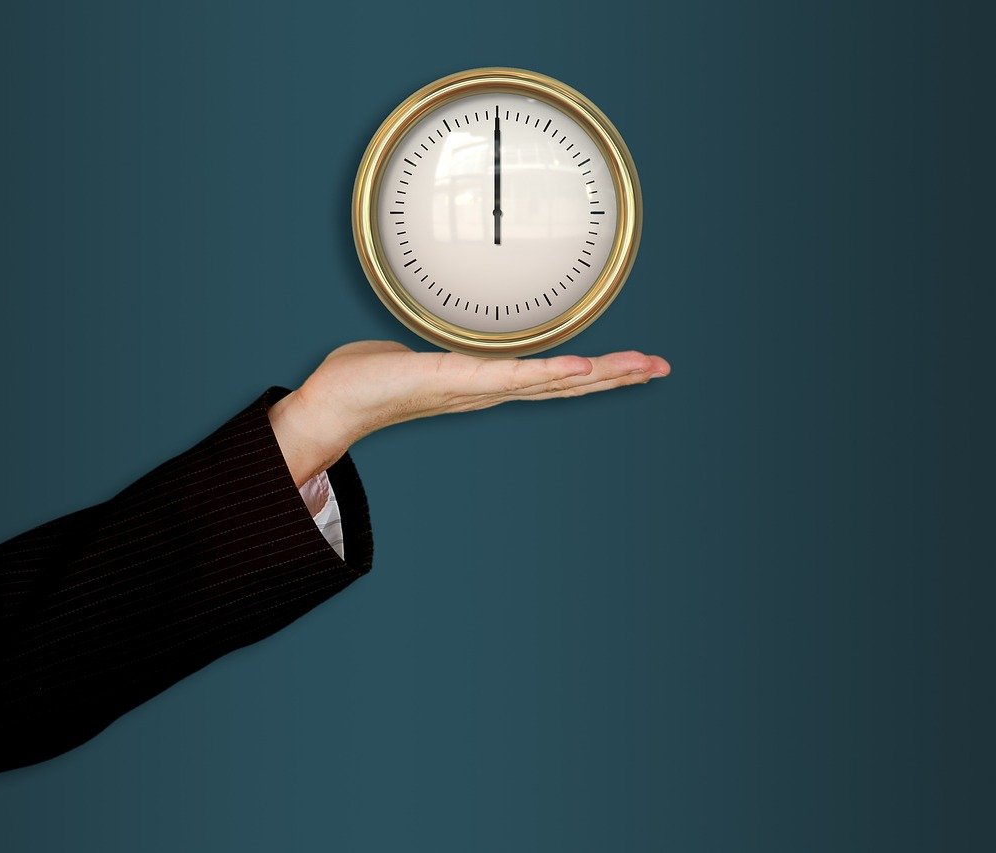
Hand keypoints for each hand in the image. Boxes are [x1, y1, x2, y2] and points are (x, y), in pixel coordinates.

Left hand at [267, 341, 670, 485]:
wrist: (333, 404)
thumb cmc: (369, 380)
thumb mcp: (419, 354)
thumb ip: (442, 346)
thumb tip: (442, 335)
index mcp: (485, 381)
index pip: (550, 376)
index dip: (594, 371)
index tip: (634, 363)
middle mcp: (488, 389)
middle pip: (565, 383)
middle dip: (616, 376)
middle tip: (662, 366)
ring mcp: (476, 388)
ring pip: (550, 381)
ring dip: (599, 374)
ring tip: (640, 366)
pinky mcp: (457, 380)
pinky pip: (511, 377)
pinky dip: (549, 374)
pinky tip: (583, 369)